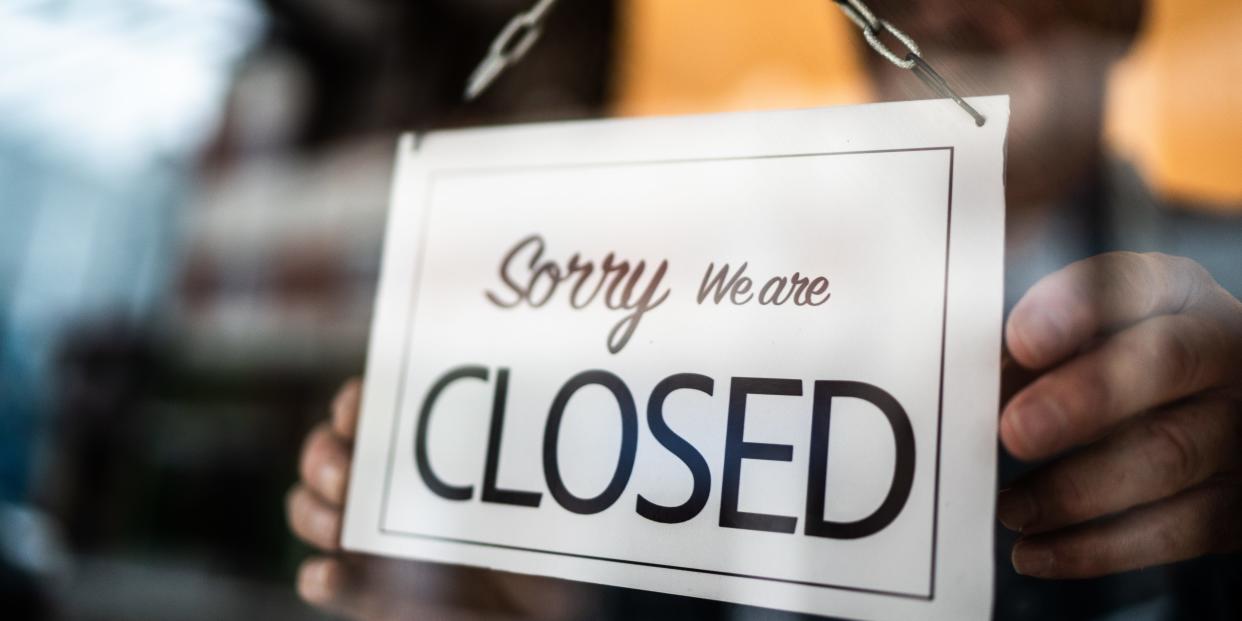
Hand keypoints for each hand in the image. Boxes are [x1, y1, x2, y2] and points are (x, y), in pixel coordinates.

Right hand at [287, 379, 592, 619]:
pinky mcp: (368, 593)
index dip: (356, 404)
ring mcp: (373, 541)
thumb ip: (535, 454)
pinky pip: (325, 583)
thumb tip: (544, 383)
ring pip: (312, 512)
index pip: (375, 412)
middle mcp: (390, 492)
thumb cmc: (547, 549)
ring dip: (312, 513)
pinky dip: (320, 577)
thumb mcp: (548, 495)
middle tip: (347, 478)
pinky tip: (332, 572)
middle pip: (327, 456)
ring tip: (340, 529)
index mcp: (425, 456)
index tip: (357, 412)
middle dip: (322, 458)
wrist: (535, 614)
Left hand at [998, 252, 1241, 578]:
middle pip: (1165, 363)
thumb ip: (1034, 350)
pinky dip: (1096, 548)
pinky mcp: (1241, 502)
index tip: (1021, 340)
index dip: (1078, 309)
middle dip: (1085, 399)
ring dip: (1077, 487)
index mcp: (1178, 294)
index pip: (1138, 282)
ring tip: (1010, 506)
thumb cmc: (1112, 366)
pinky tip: (1034, 551)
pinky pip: (1178, 529)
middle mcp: (1225, 350)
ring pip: (1169, 455)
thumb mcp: (1081, 337)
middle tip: (1015, 430)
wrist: (1202, 416)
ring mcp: (1241, 427)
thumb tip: (971, 387)